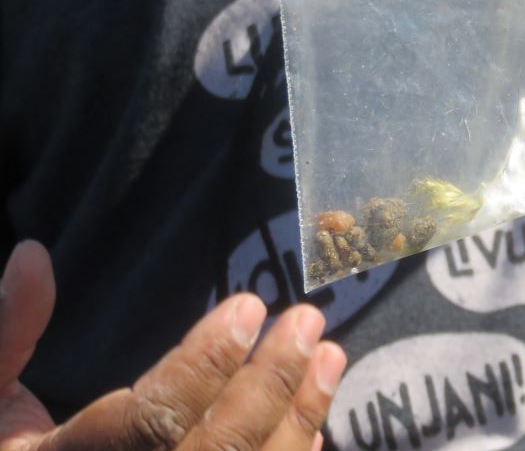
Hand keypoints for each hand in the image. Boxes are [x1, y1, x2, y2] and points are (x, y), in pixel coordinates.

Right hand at [0, 240, 346, 450]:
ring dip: (300, 417)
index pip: (152, 422)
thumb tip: (33, 254)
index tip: (249, 304)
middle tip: (308, 318)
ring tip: (330, 355)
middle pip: (218, 450)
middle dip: (271, 382)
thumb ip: (10, 335)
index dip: (205, 363)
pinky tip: (316, 425)